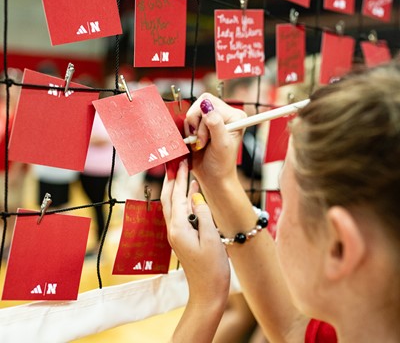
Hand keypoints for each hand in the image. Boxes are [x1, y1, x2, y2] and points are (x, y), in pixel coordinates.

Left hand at [161, 160, 229, 304]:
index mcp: (178, 228)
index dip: (180, 177)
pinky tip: (192, 193)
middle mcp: (173, 229)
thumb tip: (195, 196)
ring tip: (182, 172)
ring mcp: (176, 234)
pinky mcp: (181, 238)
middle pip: (169, 198)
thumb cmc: (212, 268)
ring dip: (177, 188)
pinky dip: (184, 200)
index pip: (177, 196)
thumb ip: (202, 214)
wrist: (207, 292)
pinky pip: (180, 213)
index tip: (182, 161)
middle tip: (177, 161)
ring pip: (173, 205)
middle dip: (173, 179)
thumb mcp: (211, 238)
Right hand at [184, 93, 246, 184]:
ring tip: (200, 144)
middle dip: (196, 125)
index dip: (203, 120)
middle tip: (202, 142)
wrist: (213, 177)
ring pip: (191, 114)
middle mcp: (224, 114)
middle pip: (199, 104)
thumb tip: (206, 106)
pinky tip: (195, 143)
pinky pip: (187, 121)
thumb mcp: (221, 144)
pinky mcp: (201, 125)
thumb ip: (215, 125)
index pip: (210, 103)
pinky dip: (188, 132)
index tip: (206, 139)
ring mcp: (211, 119)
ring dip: (192, 131)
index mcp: (234, 116)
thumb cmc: (221, 164)